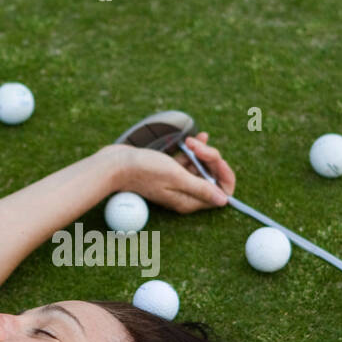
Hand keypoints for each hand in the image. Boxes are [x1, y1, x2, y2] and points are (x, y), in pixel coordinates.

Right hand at [109, 132, 235, 213]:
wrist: (116, 165)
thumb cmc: (144, 171)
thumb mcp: (176, 177)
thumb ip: (201, 189)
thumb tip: (224, 201)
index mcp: (189, 201)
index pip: (222, 192)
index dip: (223, 173)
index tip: (215, 159)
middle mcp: (186, 194)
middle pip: (212, 177)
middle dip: (211, 158)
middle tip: (197, 146)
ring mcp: (178, 183)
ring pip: (201, 167)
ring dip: (200, 151)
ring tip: (189, 141)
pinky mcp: (170, 172)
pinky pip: (189, 162)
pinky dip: (193, 151)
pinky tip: (193, 140)